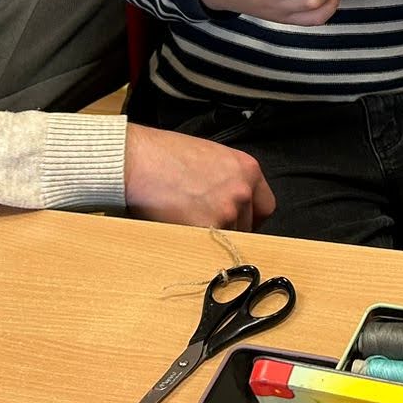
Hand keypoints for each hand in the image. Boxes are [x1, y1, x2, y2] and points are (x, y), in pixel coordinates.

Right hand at [122, 124, 275, 230]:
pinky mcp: (208, 228)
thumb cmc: (164, 154)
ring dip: (213, 239)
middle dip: (229, 228)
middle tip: (204, 223)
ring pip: (230, 240)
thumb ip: (229, 179)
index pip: (265, 207)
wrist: (137, 159)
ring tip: (187, 223)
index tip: (237, 222)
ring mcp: (227, 211)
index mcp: (247, 169)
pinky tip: (181, 230)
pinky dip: (198, 245)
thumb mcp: (210, 157)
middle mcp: (243, 190)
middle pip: (248, 226)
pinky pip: (211, 248)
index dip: (250, 217)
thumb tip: (233, 201)